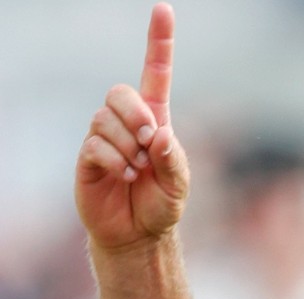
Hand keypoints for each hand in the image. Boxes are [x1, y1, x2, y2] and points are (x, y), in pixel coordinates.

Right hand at [75, 3, 188, 251]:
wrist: (137, 234)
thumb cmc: (161, 204)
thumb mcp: (179, 184)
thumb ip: (172, 159)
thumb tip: (158, 133)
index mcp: (155, 119)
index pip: (155, 73)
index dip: (158, 42)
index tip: (163, 9)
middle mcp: (127, 122)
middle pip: (120, 91)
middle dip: (136, 113)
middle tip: (149, 141)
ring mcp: (104, 137)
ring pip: (105, 118)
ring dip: (126, 144)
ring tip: (137, 169)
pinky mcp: (87, 156)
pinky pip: (94, 143)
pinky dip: (113, 159)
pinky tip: (124, 174)